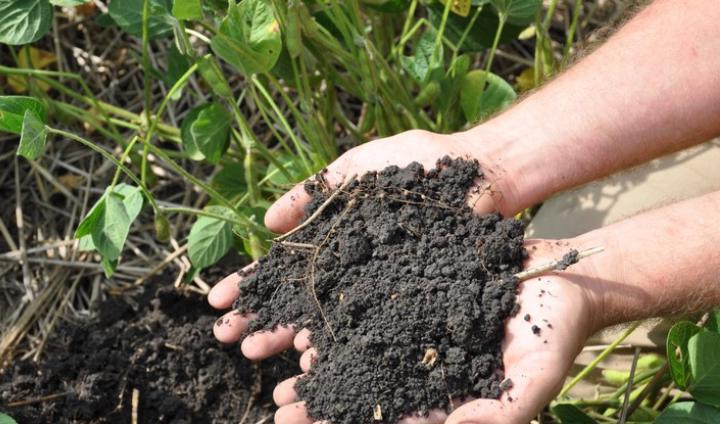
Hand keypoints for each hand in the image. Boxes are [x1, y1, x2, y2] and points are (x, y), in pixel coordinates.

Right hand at [209, 129, 523, 358]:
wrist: (478, 172)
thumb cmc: (418, 164)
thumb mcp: (357, 168)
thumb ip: (313, 190)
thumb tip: (266, 222)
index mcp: (334, 240)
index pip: (283, 267)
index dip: (251, 284)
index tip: (218, 301)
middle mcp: (350, 270)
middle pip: (296, 299)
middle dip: (260, 318)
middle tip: (227, 339)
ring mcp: (377, 289)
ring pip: (324, 319)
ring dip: (287, 337)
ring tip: (254, 354)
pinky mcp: (408, 302)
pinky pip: (368, 326)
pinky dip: (338, 343)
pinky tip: (311, 359)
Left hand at [271, 240, 604, 423]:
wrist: (563, 275)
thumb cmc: (553, 335)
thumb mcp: (531, 381)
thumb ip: (497, 417)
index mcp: (440, 396)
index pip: (385, 420)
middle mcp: (419, 365)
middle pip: (360, 390)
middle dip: (320, 405)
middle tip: (278, 410)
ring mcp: (412, 326)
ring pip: (354, 348)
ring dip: (316, 360)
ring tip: (273, 367)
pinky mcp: (409, 287)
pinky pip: (365, 301)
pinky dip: (332, 310)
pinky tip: (303, 314)